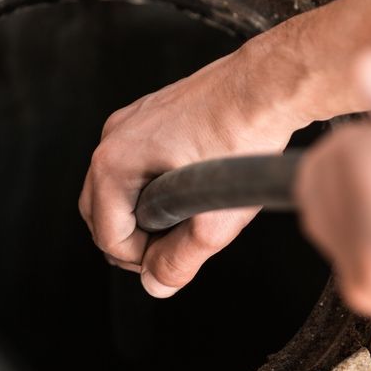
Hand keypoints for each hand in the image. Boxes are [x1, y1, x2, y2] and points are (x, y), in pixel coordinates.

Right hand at [79, 33, 309, 297]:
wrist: (269, 85)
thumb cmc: (245, 137)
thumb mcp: (216, 218)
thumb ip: (180, 260)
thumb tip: (155, 285)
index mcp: (115, 163)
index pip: (108, 237)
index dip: (143, 259)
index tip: (178, 255)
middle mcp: (113, 138)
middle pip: (101, 214)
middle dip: (136, 238)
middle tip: (180, 242)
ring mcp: (129, 123)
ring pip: (117, 190)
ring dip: (145, 213)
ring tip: (190, 213)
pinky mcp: (147, 115)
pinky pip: (135, 165)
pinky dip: (153, 186)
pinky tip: (192, 185)